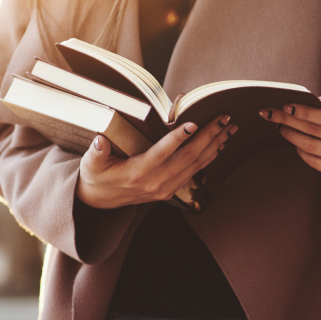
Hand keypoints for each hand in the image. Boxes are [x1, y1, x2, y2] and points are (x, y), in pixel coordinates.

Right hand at [76, 115, 237, 209]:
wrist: (100, 201)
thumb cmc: (96, 176)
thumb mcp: (91, 164)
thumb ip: (96, 151)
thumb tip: (100, 139)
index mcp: (137, 172)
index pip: (161, 154)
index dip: (177, 139)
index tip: (192, 124)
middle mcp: (156, 182)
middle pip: (188, 158)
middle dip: (208, 136)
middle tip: (223, 118)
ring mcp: (165, 188)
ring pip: (196, 165)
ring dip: (214, 145)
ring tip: (229, 128)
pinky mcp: (170, 189)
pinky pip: (194, 172)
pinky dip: (208, 157)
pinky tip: (219, 144)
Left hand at [260, 96, 320, 181]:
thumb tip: (312, 100)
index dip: (306, 112)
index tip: (287, 106)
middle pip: (316, 131)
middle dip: (290, 121)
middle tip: (273, 114)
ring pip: (311, 147)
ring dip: (291, 136)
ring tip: (281, 127)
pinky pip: (314, 162)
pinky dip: (301, 151)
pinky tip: (295, 142)